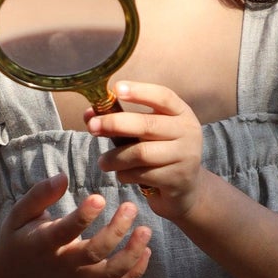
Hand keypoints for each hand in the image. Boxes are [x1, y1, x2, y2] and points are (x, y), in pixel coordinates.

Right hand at [0, 172, 151, 277]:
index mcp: (44, 243)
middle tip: (131, 207)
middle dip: (115, 232)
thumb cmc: (19, 235)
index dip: (83, 216)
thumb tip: (63, 177)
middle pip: (94, 253)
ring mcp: (78, 276)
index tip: (99, 197)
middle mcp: (63, 263)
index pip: (65, 232)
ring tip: (146, 230)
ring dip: (132, 255)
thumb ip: (40, 194)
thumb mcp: (19, 212)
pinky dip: (134, 273)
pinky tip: (146, 251)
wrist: (16, 273)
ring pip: (109, 273)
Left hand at [88, 82, 203, 221]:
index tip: (116, 89)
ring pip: (141, 153)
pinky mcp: (177, 179)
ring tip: (103, 162)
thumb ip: (122, 122)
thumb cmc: (160, 153)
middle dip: (114, 124)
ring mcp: (185, 156)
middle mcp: (188, 132)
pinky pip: (142, 175)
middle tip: (92, 127)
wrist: (186, 188)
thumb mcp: (147, 133)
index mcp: (181, 113)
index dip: (140, 91)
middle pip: (147, 125)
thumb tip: (89, 114)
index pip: (163, 96)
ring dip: (116, 158)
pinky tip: (122, 175)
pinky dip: (125, 175)